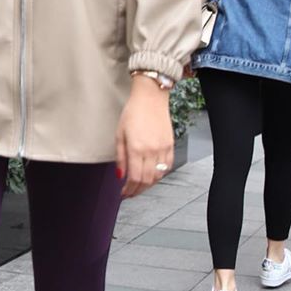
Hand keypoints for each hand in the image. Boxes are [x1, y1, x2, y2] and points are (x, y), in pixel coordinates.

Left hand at [115, 77, 173, 197]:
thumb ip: (120, 156)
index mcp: (136, 148)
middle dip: (138, 190)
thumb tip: (120, 175)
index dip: (129, 190)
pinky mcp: (170, 145)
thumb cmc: (133, 112)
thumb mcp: (119, 134)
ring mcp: (162, 149)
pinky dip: (160, 175)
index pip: (134, 178)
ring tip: (140, 186)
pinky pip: (167, 167)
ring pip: (158, 176)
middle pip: (147, 180)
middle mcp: (151, 151)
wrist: (151, 98)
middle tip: (130, 193)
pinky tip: (152, 176)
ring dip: (148, 185)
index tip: (124, 193)